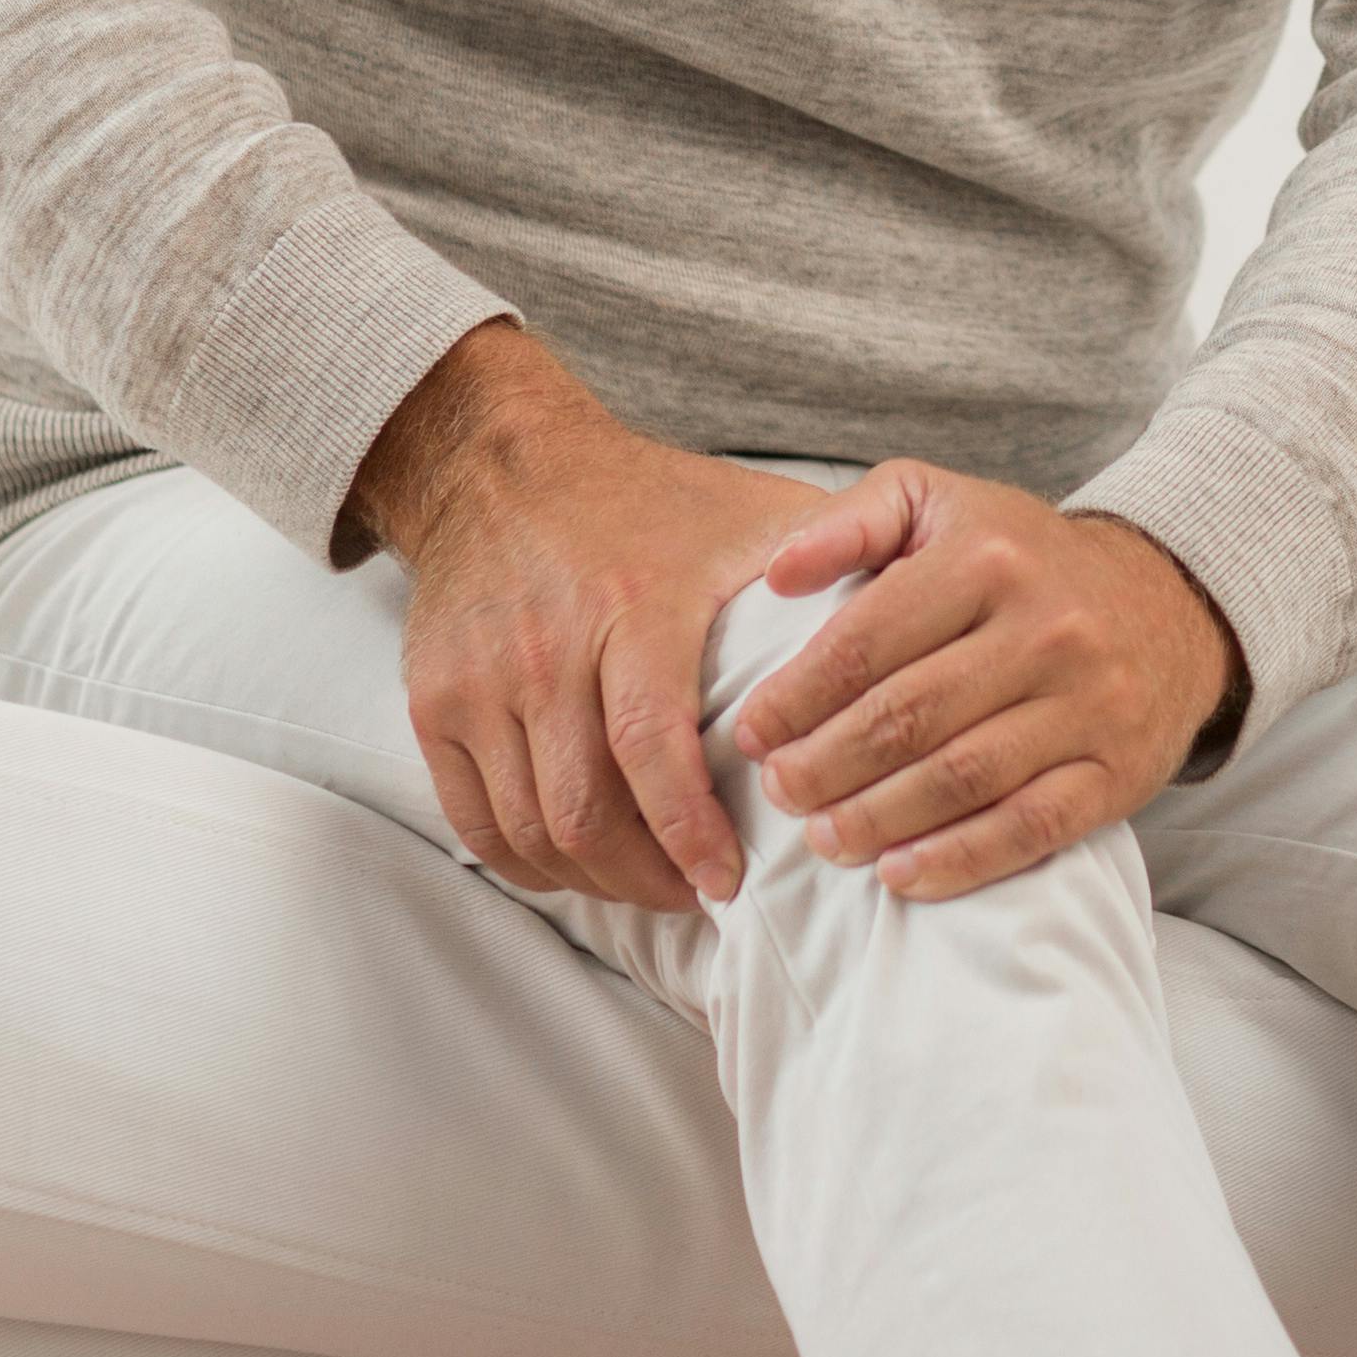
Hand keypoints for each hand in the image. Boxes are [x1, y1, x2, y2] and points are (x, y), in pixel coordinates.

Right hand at [351, 324, 820, 912]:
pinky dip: (529, 863)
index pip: (651, 748)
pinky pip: (476, 822)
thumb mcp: (750, 514)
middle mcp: (545, 647)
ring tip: (649, 884)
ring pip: (530, 831)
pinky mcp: (432, 702)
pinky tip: (580, 865)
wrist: (501, 462)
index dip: (690, 833)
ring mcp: (479, 680)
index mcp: (632, 604)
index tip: (731, 880)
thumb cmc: (649, 498)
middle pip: (584, 811)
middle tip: (697, 895)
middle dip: (648, 878)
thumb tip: (923, 627)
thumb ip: (834, 567)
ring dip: (593, 881)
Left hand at [729, 462, 1240, 903]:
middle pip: (908, 716)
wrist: (1165, 601)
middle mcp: (1044, 627)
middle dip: (826, 764)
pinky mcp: (1116, 773)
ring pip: (962, 777)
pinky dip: (960, 860)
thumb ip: (851, 521)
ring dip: (878, 818)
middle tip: (776, 793)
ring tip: (821, 839)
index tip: (750, 732)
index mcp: (985, 556)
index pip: (868, 639)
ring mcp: (1086, 704)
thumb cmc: (1018, 556)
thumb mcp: (937, 502)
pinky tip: (899, 875)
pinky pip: (1031, 828)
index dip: (797, 695)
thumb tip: (777, 573)